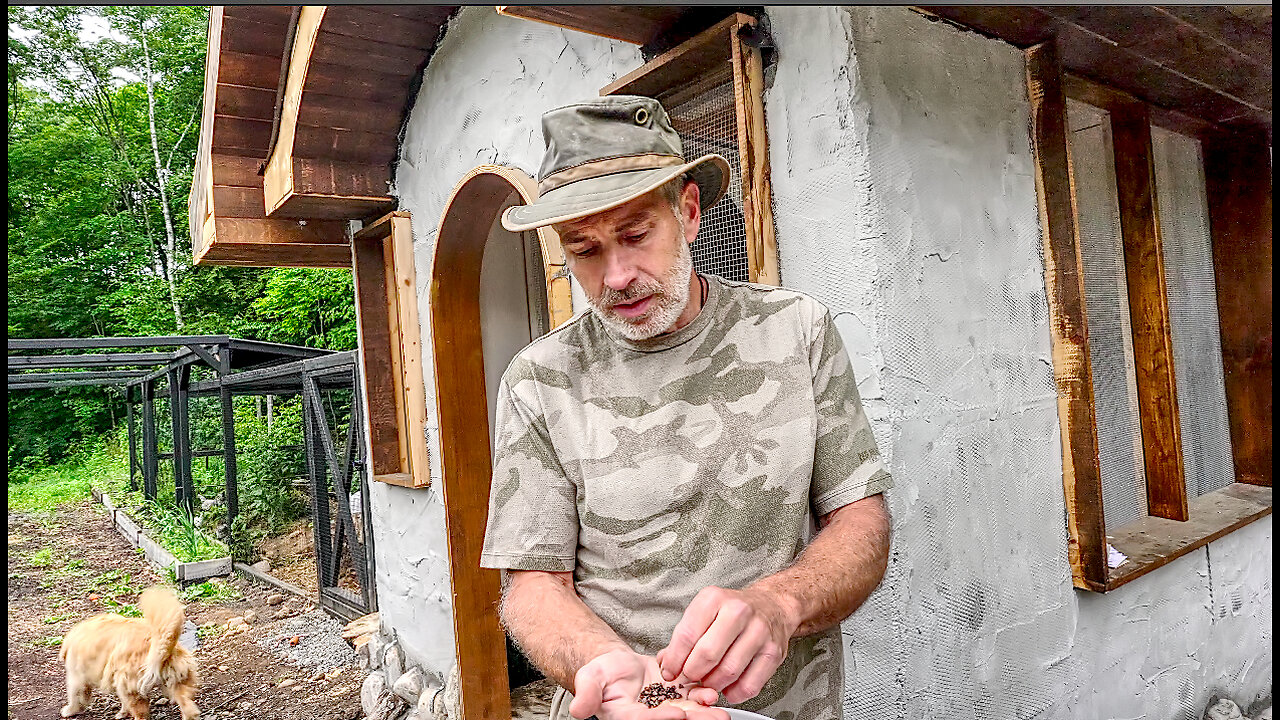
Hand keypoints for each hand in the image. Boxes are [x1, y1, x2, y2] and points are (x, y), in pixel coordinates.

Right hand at [569, 648, 727, 719]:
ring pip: (689, 708)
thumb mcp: (589, 679)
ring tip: (714, 700)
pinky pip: (693, 691)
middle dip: (695, 718)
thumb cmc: (602, 673)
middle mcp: (651, 714)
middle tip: (713, 716)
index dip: (662, 719)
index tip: (677, 714)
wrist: (617, 665)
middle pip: (674, 719)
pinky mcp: (678, 691)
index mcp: (628, 717)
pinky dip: (702, 688)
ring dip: (704, 707)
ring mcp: (667, 704)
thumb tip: (578, 710)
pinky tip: (711, 685)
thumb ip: (587, 693)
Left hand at [658, 586, 797, 704]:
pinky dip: (734, 693)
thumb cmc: (732, 611)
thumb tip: (665, 663)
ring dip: (713, 685)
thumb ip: (684, 636)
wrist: (772, 605)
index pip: (687, 635)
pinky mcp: (773, 652)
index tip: (669, 672)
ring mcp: (759, 632)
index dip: (674, 660)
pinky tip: (728, 688)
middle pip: (707, 655)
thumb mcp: (705, 611)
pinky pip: (750, 685)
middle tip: (689, 678)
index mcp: (714, 599)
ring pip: (728, 672)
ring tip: (708, 682)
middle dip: (692, 673)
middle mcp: (738, 612)